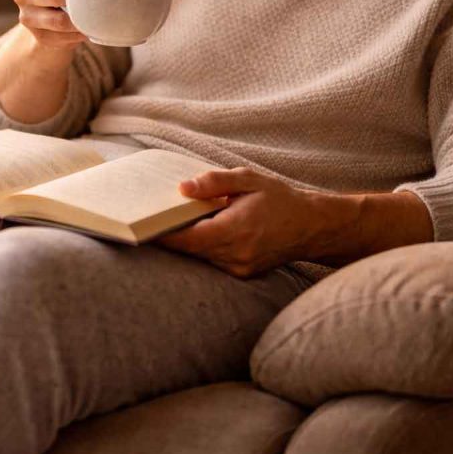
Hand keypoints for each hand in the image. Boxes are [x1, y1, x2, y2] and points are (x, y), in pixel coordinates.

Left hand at [158, 167, 337, 277]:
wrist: (313, 226)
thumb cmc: (280, 199)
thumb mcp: (248, 180)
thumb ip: (213, 183)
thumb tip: (182, 189)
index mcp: (235, 230)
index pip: (186, 238)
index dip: (160, 234)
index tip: (140, 226)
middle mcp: (235, 255)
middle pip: (189, 249)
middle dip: (170, 235)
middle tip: (148, 219)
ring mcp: (238, 268)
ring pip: (199, 256)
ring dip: (188, 240)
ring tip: (173, 221)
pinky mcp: (241, 273)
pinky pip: (212, 259)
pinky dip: (204, 246)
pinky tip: (203, 230)